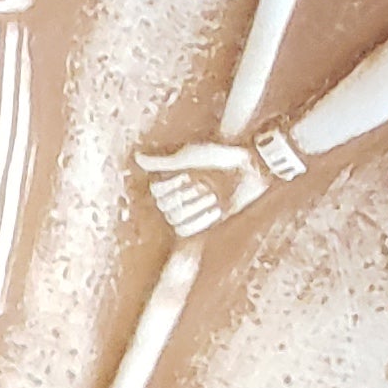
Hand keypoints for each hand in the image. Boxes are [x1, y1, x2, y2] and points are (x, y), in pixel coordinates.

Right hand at [137, 141, 269, 237]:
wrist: (251, 168)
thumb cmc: (222, 156)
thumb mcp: (190, 156)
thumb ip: (161, 162)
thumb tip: (136, 157)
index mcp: (173, 179)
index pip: (156, 192)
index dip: (172, 185)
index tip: (189, 173)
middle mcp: (179, 195)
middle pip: (166, 207)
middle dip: (188, 195)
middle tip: (206, 183)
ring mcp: (191, 209)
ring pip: (176, 220)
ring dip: (198, 207)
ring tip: (215, 194)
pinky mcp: (202, 223)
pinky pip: (187, 231)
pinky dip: (202, 221)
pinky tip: (216, 209)